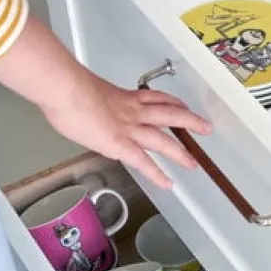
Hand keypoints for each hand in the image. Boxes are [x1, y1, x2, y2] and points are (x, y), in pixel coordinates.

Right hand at [41, 73, 210, 188]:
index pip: (153, 97)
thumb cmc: (65, 86)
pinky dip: (157, 174)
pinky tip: (167, 183)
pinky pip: (144, 162)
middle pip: (169, 114)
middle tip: (205, 127)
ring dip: (180, 151)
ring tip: (193, 163)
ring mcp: (128, 128)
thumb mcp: (82, 88)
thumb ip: (88, 98)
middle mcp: (132, 111)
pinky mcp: (120, 144)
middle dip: (189, 121)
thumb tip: (79, 102)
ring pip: (163, 138)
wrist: (65, 89)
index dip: (170, 101)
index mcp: (123, 97)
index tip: (179, 104)